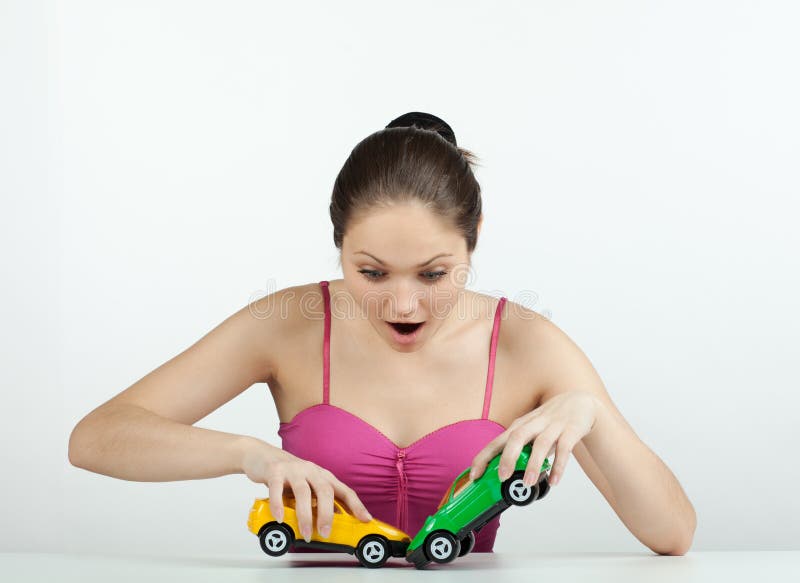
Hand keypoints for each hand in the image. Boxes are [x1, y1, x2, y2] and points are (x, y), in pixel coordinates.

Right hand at [241, 438, 372, 541]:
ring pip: (303, 492)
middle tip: (326, 533)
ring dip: (305, 515)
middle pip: (325, 491)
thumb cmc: (287, 474)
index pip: (344, 490)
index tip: (365, 519)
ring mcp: (293, 469)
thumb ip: (317, 501)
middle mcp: (311, 470)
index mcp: (322, 475)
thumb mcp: (307, 485)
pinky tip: (280, 518)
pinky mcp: (275, 471)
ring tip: (306, 533)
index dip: (356, 505)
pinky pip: (277, 489)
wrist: (260, 455)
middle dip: (327, 514)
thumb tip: (330, 521)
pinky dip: (279, 505)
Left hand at [469, 390, 600, 487]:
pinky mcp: (571, 430)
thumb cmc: (550, 420)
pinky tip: (554, 480)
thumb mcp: (531, 432)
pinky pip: (564, 448)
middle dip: (508, 457)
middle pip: (517, 437)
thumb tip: (506, 475)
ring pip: (541, 444)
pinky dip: (559, 465)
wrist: (580, 403)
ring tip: (528, 483)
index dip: (484, 457)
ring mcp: (553, 426)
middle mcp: (534, 424)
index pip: (497, 441)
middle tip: (502, 477)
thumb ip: (521, 450)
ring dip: (533, 464)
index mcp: (520, 426)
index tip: (475, 474)